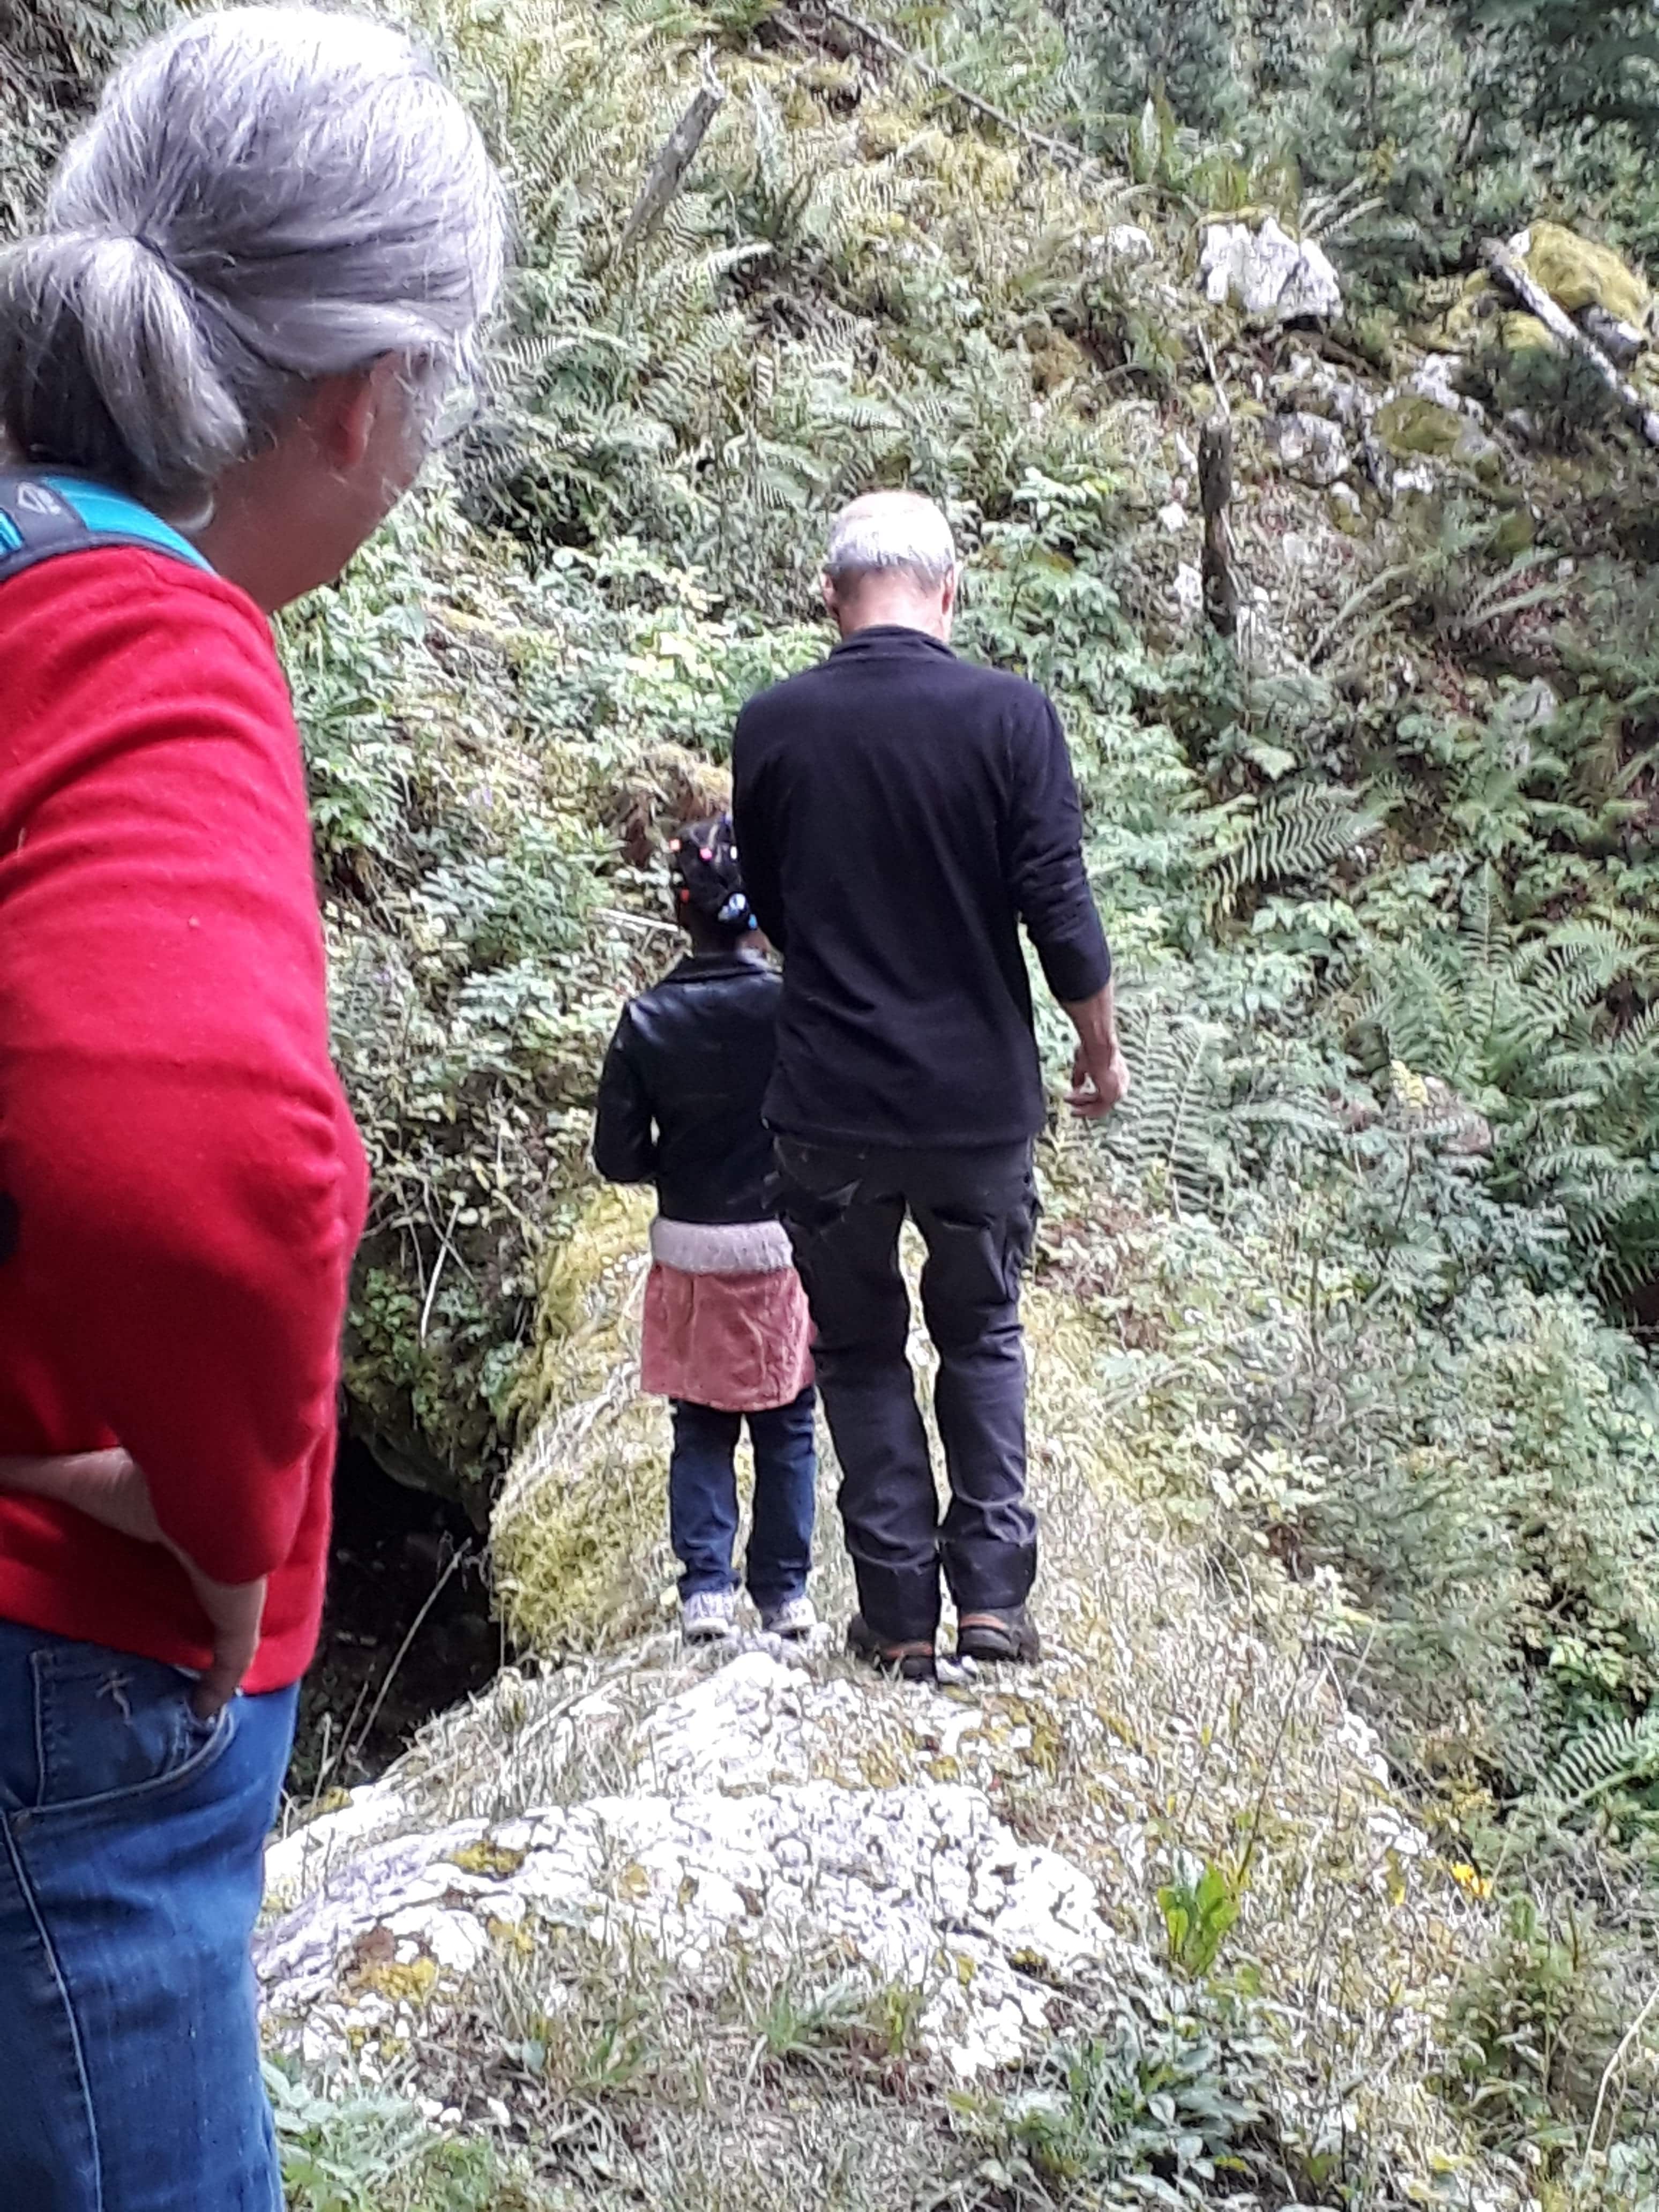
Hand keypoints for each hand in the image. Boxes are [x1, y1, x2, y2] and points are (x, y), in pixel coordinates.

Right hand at [0, 1448, 265, 1716]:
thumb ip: (30, 1477)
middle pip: (197, 1593)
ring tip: (176, 1680)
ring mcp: (228, 1589)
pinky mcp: (238, 1617)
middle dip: (184, 1615)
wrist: (204, 1487)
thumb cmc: (140, 1481)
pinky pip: (233, 1659)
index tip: (133, 1592)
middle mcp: (207, 1556)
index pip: (169, 1553)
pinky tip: (204, 1709)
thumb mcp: (73, 1481)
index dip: (159, 1569)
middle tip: (151, 1646)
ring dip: (205, 1651)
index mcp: (176, 1523)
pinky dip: (220, 1684)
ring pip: (221, 1628)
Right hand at [1069, 1038, 1130, 1118]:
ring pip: (1098, 1106)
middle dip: (1084, 1106)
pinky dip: (1083, 1106)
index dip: (1089, 1099)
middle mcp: (1122, 1085)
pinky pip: (1096, 1107)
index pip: (1105, 1094)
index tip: (1075, 1100)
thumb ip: (1081, 1078)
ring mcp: (1118, 1091)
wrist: (1098, 1045)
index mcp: (1119, 1076)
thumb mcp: (1084, 1065)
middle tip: (1072, 1110)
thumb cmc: (1092, 1050)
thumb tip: (1075, 1088)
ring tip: (1067, 1099)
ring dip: (1081, 1106)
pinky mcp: (1112, 1095)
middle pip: (1102, 1103)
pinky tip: (1072, 1100)